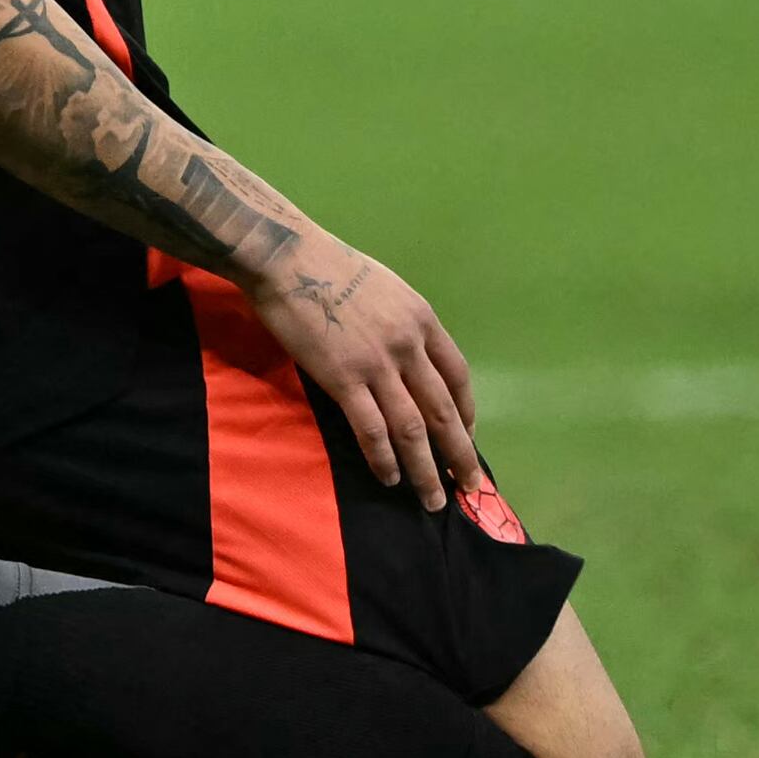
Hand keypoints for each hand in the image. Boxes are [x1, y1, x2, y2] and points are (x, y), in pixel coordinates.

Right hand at [248, 234, 483, 511]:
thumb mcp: (387, 289)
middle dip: (459, 454)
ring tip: (433, 499)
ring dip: (425, 470)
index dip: (467, 412)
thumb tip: (412, 359)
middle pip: (443, 410)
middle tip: (469, 487)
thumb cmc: (332, 267)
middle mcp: (408, 344)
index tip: (468, 436)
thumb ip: (404, 325)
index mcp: (422, 320)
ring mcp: (377, 364)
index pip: (458, 376)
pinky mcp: (343, 379)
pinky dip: (384, 458)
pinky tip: (390, 478)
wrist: (289, 258)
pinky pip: (371, 428)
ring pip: (412, 428)